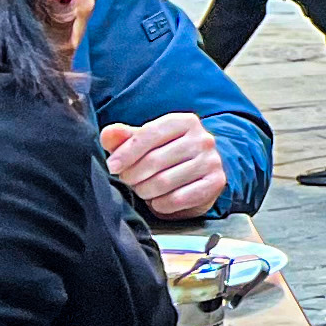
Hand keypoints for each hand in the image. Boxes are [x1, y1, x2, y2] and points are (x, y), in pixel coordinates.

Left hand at [101, 112, 227, 221]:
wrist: (199, 174)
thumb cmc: (165, 154)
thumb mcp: (145, 142)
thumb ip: (123, 137)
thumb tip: (109, 134)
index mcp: (185, 122)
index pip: (149, 134)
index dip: (126, 153)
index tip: (112, 166)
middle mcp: (203, 138)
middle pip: (154, 161)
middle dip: (133, 176)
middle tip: (129, 181)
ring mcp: (212, 161)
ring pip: (164, 182)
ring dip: (145, 191)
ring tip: (143, 190)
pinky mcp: (216, 183)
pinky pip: (178, 199)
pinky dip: (161, 204)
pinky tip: (159, 200)